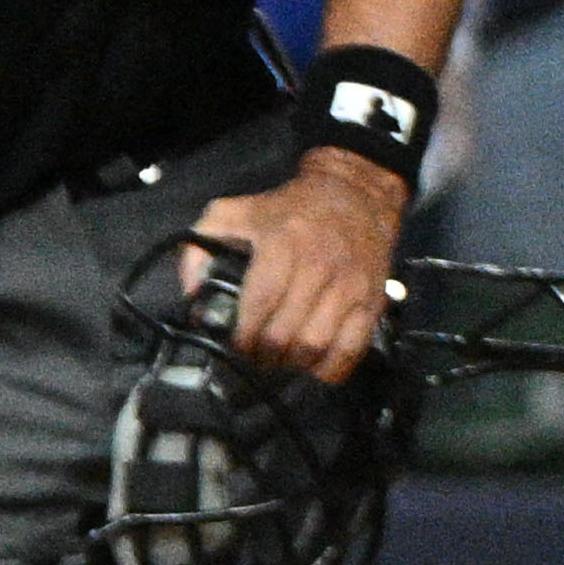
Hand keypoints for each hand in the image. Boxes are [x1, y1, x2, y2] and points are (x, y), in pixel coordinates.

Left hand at [183, 150, 406, 382]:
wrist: (356, 195)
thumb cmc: (288, 210)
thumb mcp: (234, 213)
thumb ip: (199, 248)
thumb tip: (191, 296)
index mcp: (283, 245)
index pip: (260, 303)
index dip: (242, 335)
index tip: (233, 347)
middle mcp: (320, 267)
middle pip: (284, 333)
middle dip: (262, 356)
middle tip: (252, 360)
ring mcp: (350, 287)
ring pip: (315, 346)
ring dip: (291, 366)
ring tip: (277, 364)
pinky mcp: (372, 301)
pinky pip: (352, 349)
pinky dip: (330, 370)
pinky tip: (312, 369)